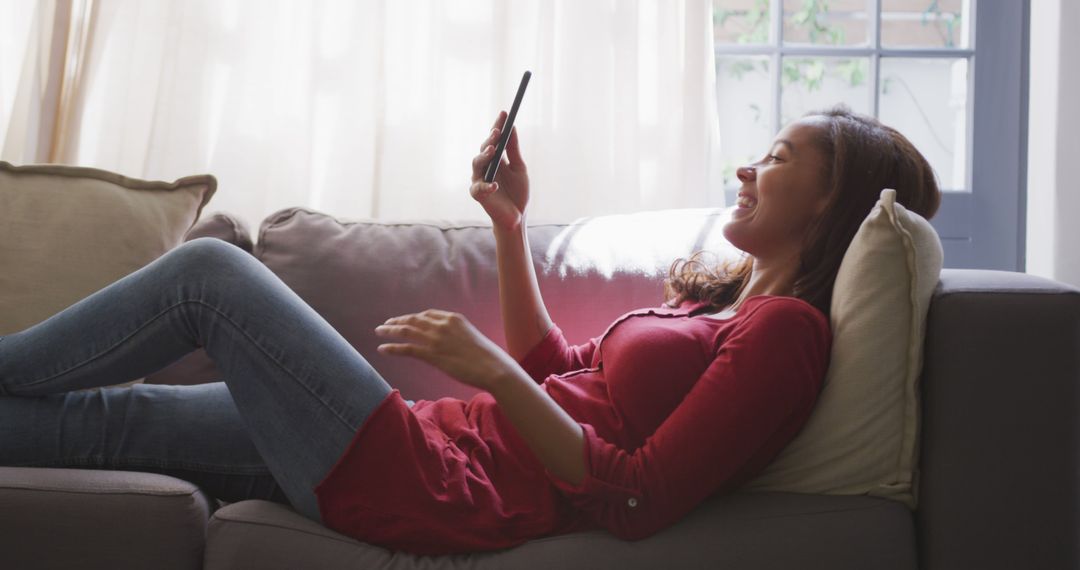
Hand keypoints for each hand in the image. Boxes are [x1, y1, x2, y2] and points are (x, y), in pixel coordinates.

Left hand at [374, 309, 520, 391]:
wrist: (493, 367)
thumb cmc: (487, 357)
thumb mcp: (472, 338)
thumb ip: (457, 335)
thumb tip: (451, 343)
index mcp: (453, 318)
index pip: (427, 314)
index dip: (413, 317)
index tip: (404, 320)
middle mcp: (442, 325)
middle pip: (413, 320)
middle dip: (397, 321)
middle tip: (386, 324)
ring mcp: (436, 339)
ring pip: (406, 331)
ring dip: (390, 331)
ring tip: (379, 332)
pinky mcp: (432, 354)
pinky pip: (407, 348)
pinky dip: (392, 348)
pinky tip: (382, 349)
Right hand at [470, 111, 529, 230]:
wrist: (517, 216)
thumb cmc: (518, 193)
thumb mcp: (519, 168)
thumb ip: (514, 150)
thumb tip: (512, 128)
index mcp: (495, 159)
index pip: (494, 139)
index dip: (498, 125)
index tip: (504, 112)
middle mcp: (485, 167)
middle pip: (484, 149)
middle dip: (490, 140)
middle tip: (498, 131)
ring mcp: (479, 179)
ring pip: (477, 163)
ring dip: (484, 156)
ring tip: (493, 150)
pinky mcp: (478, 194)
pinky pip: (480, 187)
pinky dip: (487, 186)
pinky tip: (495, 185)